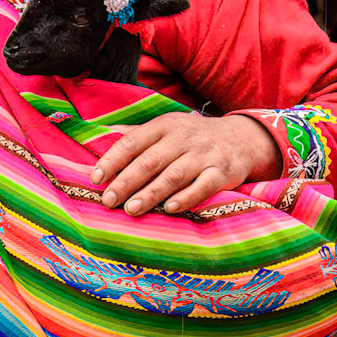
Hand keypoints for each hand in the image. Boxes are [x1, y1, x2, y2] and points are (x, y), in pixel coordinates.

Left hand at [93, 112, 282, 215]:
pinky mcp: (222, 171)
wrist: (241, 138)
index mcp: (163, 127)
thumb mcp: (165, 129)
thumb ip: (135, 138)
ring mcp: (203, 155)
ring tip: (131, 209)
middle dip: (126, 181)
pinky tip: (170, 209)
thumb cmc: (190, 139)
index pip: (132, 142)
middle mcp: (182, 138)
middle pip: (150, 161)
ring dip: (151, 193)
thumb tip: (98, 142)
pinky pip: (204, 185)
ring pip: (174, 175)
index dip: (112, 161)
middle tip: (108, 200)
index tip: (95, 179)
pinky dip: (187, 197)